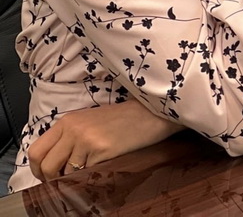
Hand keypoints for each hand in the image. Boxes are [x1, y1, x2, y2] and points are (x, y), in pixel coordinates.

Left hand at [27, 97, 181, 180]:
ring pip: (65, 173)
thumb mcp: (90, 121)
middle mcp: (73, 129)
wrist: (152, 114)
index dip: (38, 169)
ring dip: (74, 177)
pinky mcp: (101, 151)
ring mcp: (87, 140)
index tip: (48, 176)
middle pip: (46, 165)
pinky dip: (92, 175)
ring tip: (90, 170)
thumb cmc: (123, 119)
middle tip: (64, 181)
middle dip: (52, 179)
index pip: (36, 151)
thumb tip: (53, 163)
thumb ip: (69, 136)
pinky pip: (86, 173)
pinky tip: (104, 166)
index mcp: (68, 121)